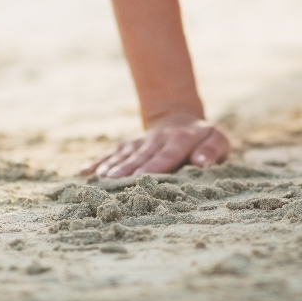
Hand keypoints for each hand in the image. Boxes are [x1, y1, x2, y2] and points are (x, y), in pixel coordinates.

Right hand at [80, 114, 230, 177]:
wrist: (179, 120)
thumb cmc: (202, 140)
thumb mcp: (217, 141)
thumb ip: (213, 150)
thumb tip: (201, 161)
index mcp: (182, 139)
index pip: (169, 153)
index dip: (157, 164)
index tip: (144, 175)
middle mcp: (158, 139)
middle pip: (142, 154)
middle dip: (128, 167)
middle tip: (114, 180)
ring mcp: (140, 141)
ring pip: (124, 153)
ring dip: (111, 165)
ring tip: (99, 179)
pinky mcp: (127, 144)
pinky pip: (111, 152)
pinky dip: (98, 161)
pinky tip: (83, 172)